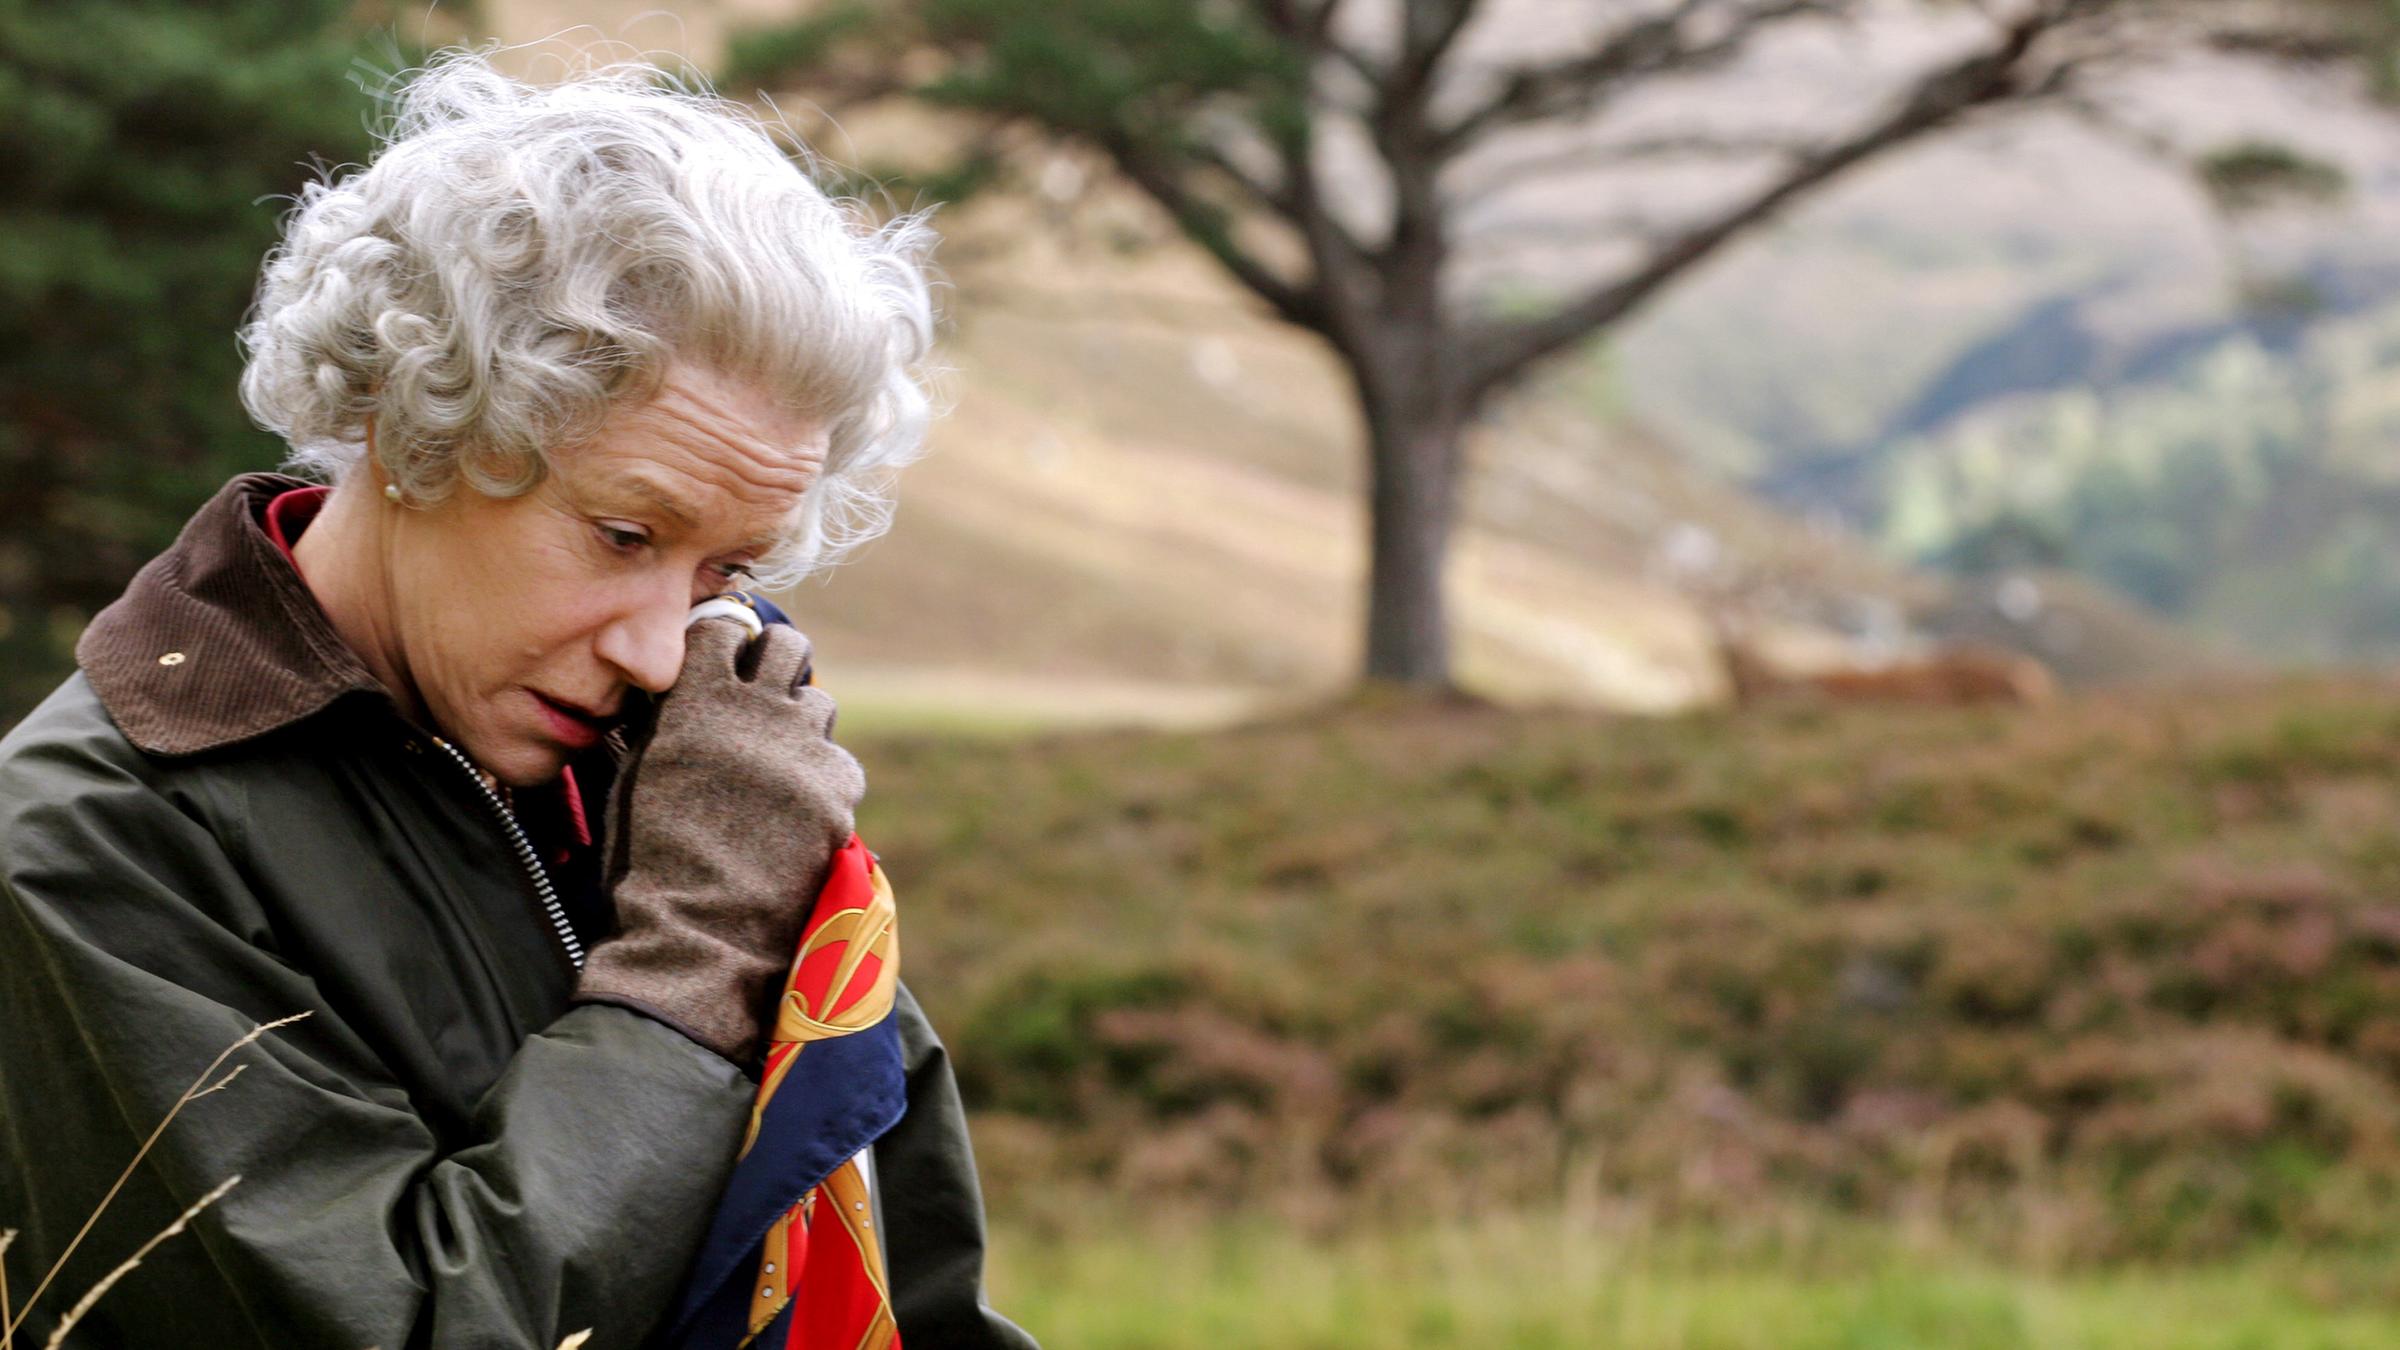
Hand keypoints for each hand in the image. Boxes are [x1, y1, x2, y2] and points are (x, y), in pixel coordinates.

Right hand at [574, 618, 865, 1061]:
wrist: (697, 929)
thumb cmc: (648, 860)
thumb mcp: (641, 774)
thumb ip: (669, 722)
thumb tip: (687, 692)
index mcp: (696, 700)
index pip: (723, 627)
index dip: (726, 643)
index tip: (727, 659)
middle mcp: (756, 709)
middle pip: (789, 646)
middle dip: (779, 663)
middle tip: (768, 696)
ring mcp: (802, 746)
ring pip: (819, 702)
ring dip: (801, 725)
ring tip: (779, 767)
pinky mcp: (838, 786)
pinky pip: (841, 763)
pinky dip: (825, 781)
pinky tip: (802, 814)